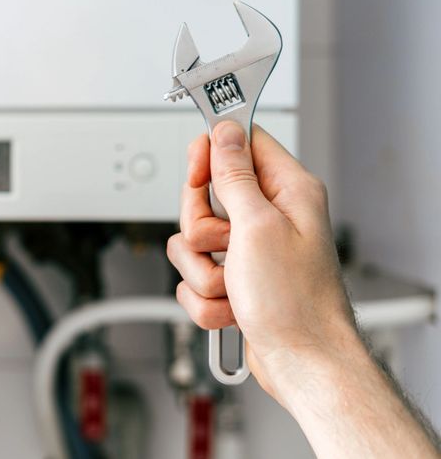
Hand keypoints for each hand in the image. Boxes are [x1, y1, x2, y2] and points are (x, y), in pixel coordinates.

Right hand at [167, 121, 357, 401]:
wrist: (302, 363)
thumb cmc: (295, 303)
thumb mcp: (258, 227)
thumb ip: (235, 175)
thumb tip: (225, 131)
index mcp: (286, 191)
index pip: (240, 144)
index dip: (211, 154)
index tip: (198, 175)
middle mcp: (267, 217)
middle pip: (204, 196)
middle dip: (201, 229)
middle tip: (224, 245)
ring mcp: (248, 250)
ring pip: (192, 243)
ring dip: (204, 271)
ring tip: (235, 285)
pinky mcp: (234, 279)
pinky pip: (194, 277)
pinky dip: (206, 299)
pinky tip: (235, 307)